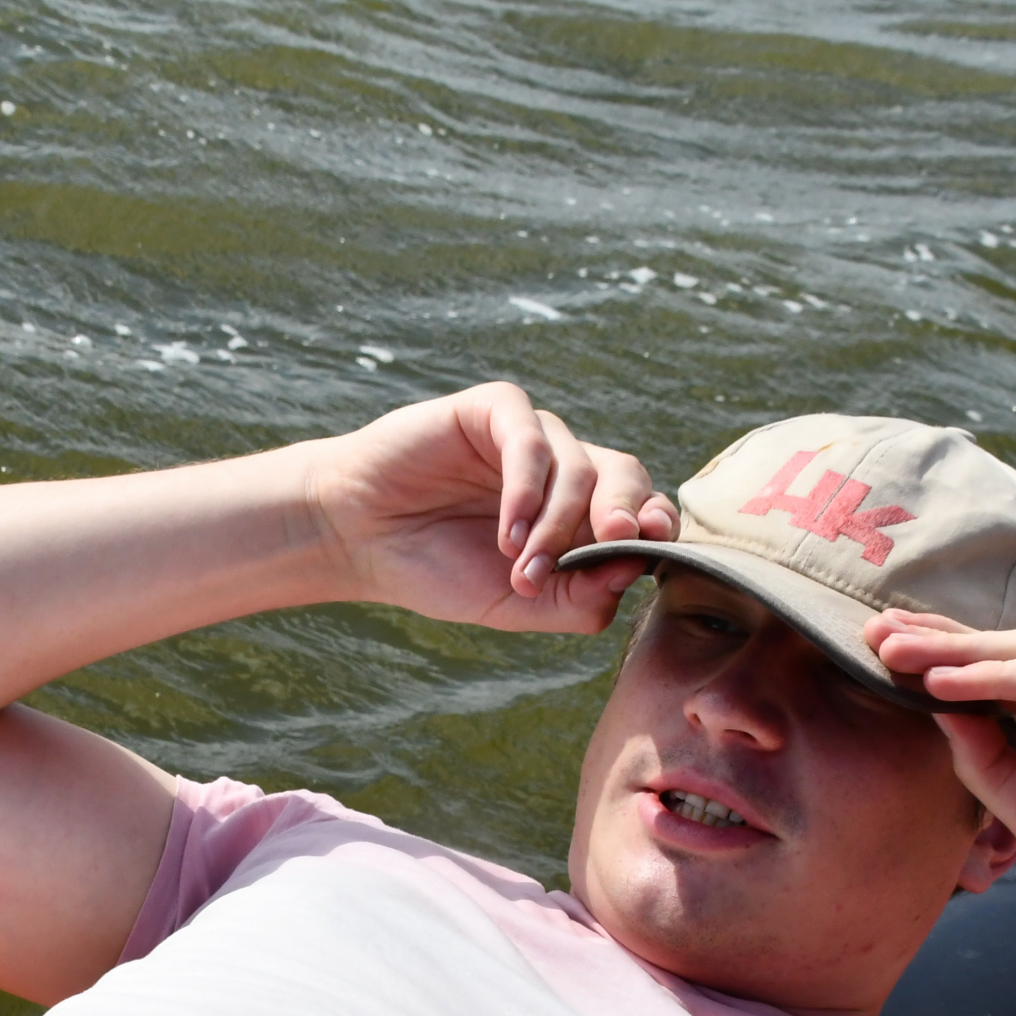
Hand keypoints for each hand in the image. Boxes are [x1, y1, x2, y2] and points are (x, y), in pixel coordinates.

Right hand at [306, 382, 675, 632]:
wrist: (360, 539)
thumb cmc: (438, 570)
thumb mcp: (517, 605)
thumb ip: (577, 600)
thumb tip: (634, 570)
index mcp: (579, 513)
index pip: (641, 509)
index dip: (655, 524)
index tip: (650, 549)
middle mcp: (563, 468)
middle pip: (626, 475)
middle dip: (625, 512)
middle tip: (613, 541)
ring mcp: (530, 436)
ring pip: (579, 467)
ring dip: (555, 524)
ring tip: (520, 567)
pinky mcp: (493, 410)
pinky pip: (530, 440)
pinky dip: (527, 489)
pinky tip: (507, 533)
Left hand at [866, 611, 1015, 937]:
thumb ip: (988, 761)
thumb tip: (935, 711)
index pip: (999, 674)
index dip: (940, 665)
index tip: (877, 660)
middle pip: (1006, 652)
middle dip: (937, 643)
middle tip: (869, 633)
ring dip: (957, 653)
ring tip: (894, 651)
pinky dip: (1001, 676)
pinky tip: (946, 683)